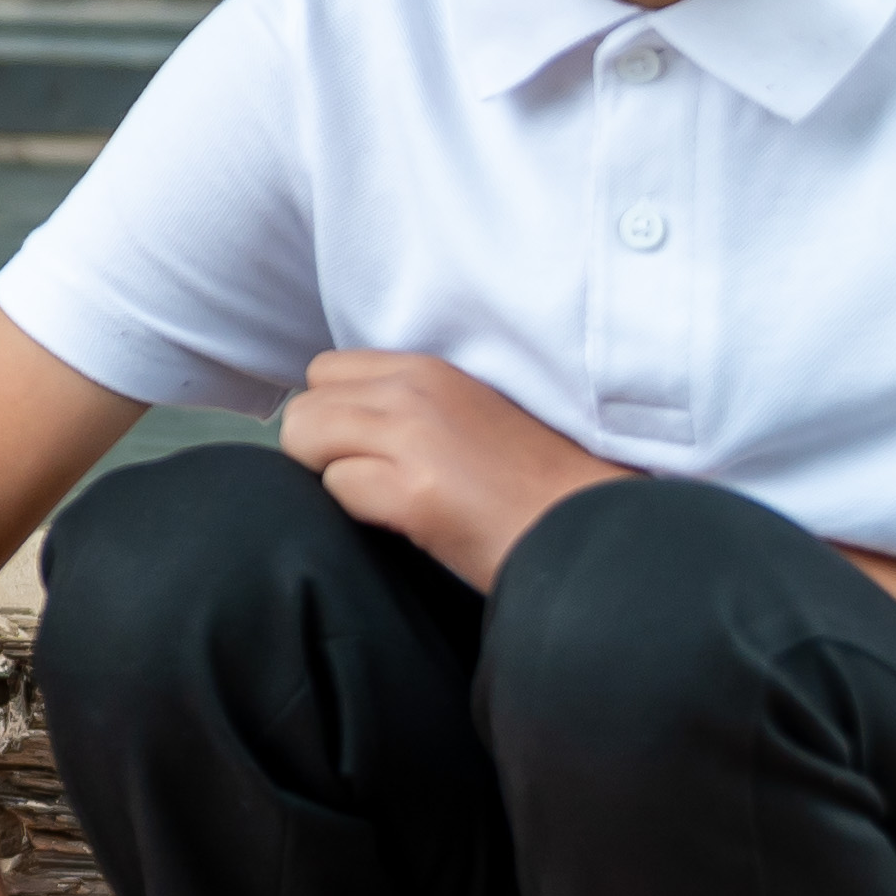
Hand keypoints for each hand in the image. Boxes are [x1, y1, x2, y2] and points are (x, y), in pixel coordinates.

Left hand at [281, 349, 621, 592]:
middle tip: (365, 484)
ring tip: (383, 503)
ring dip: (331, 477)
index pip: (326, 371)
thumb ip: (405, 407)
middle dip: (319, 449)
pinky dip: (357, 514)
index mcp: (427, 368)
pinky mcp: (414, 491)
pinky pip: (335, 489)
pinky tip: (403, 525)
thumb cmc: (530, 485)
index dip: (332, 416)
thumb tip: (340, 426)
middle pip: (304, 405)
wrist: (591, 527)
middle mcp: (413, 389)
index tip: (360, 451)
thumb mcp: (463, 416)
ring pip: (306, 439)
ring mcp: (412, 436)